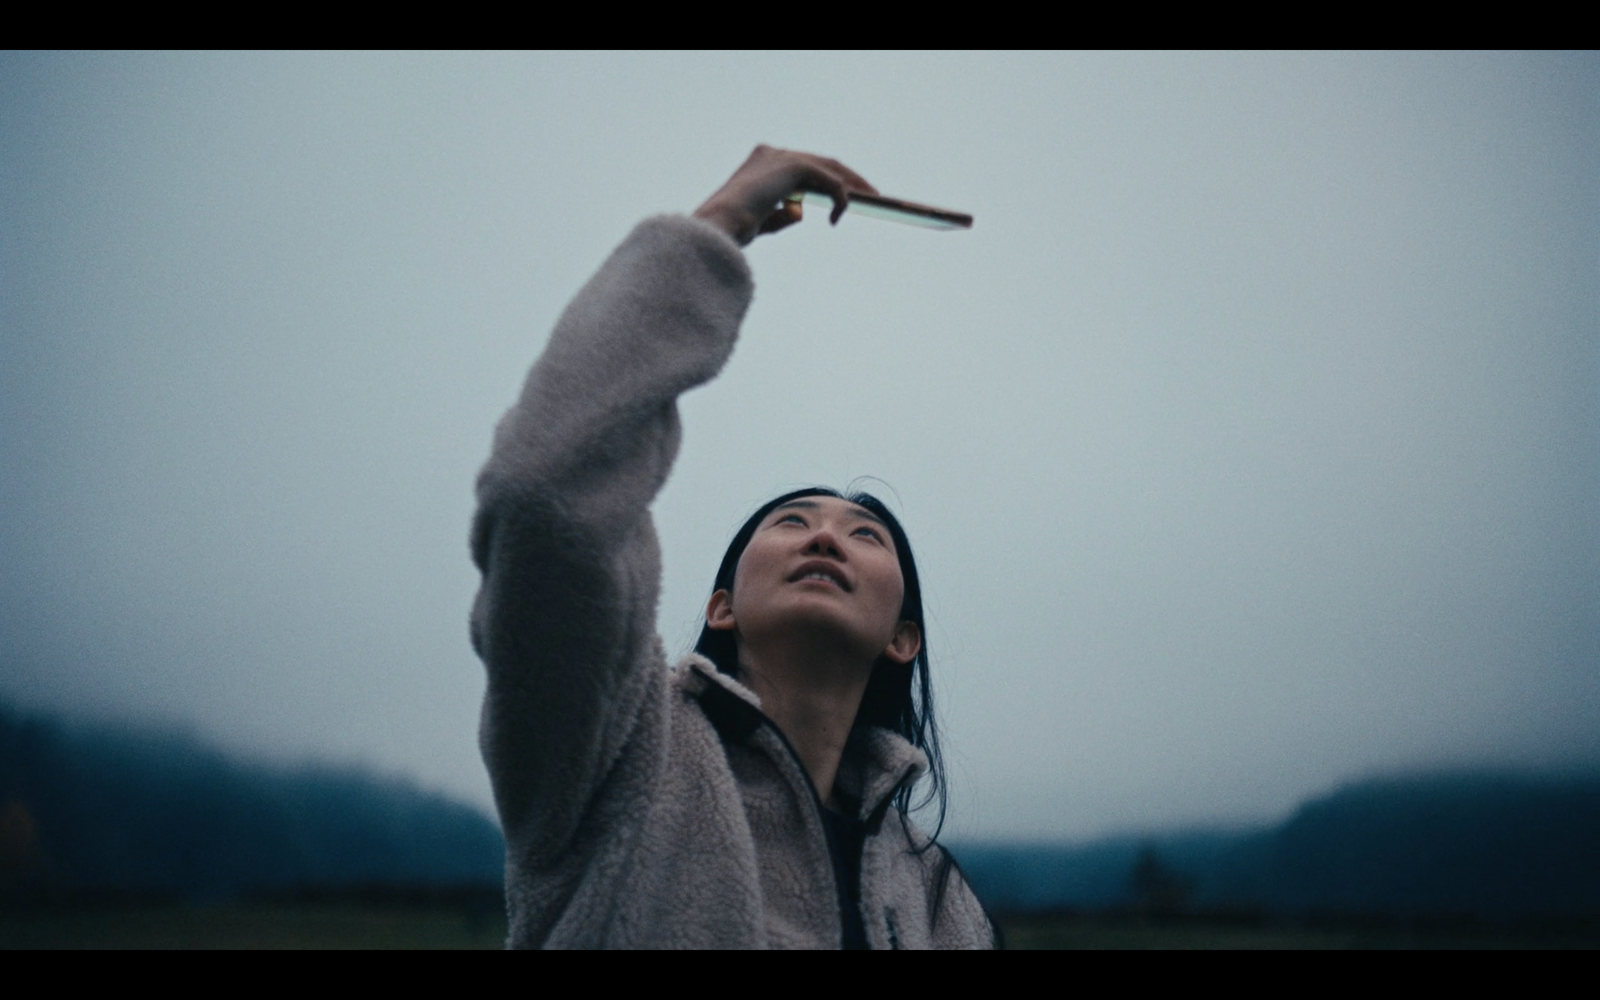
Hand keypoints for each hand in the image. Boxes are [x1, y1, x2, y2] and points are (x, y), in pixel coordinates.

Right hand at [693, 145, 877, 245]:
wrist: (719, 224)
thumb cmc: (732, 228)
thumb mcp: (760, 220)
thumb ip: (780, 212)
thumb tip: (799, 211)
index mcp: (761, 162)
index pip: (803, 167)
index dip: (826, 180)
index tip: (844, 195)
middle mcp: (772, 153)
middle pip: (821, 163)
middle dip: (848, 179)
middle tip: (870, 195)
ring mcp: (783, 156)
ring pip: (829, 168)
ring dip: (853, 183)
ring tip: (872, 200)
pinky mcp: (794, 166)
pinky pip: (829, 181)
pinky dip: (839, 198)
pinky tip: (837, 217)